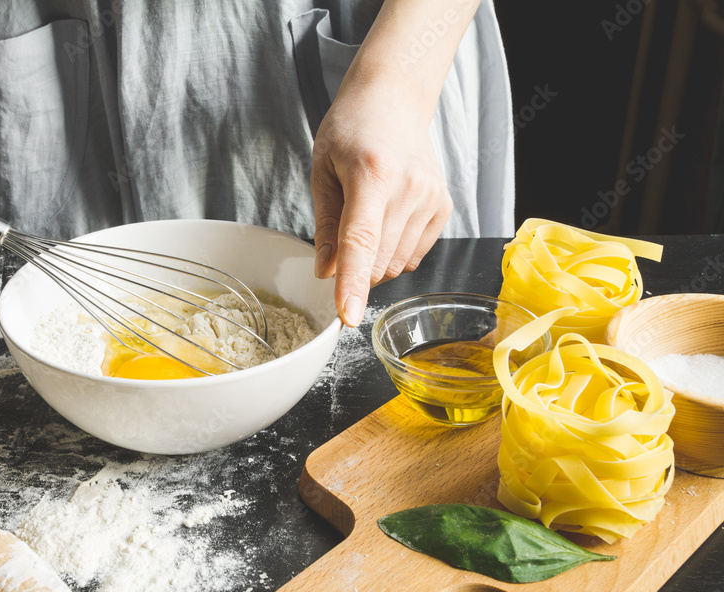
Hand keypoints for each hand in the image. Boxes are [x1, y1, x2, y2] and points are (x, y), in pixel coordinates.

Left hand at [311, 80, 452, 326]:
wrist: (394, 99)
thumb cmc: (352, 129)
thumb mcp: (323, 171)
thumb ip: (327, 226)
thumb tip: (326, 272)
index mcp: (373, 174)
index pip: (361, 242)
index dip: (352, 284)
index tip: (348, 316)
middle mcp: (410, 188)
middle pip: (378, 261)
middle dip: (354, 269)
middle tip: (342, 236)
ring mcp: (432, 198)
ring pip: (397, 265)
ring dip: (374, 261)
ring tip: (366, 217)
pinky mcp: (444, 207)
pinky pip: (413, 256)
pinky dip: (393, 253)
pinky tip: (386, 221)